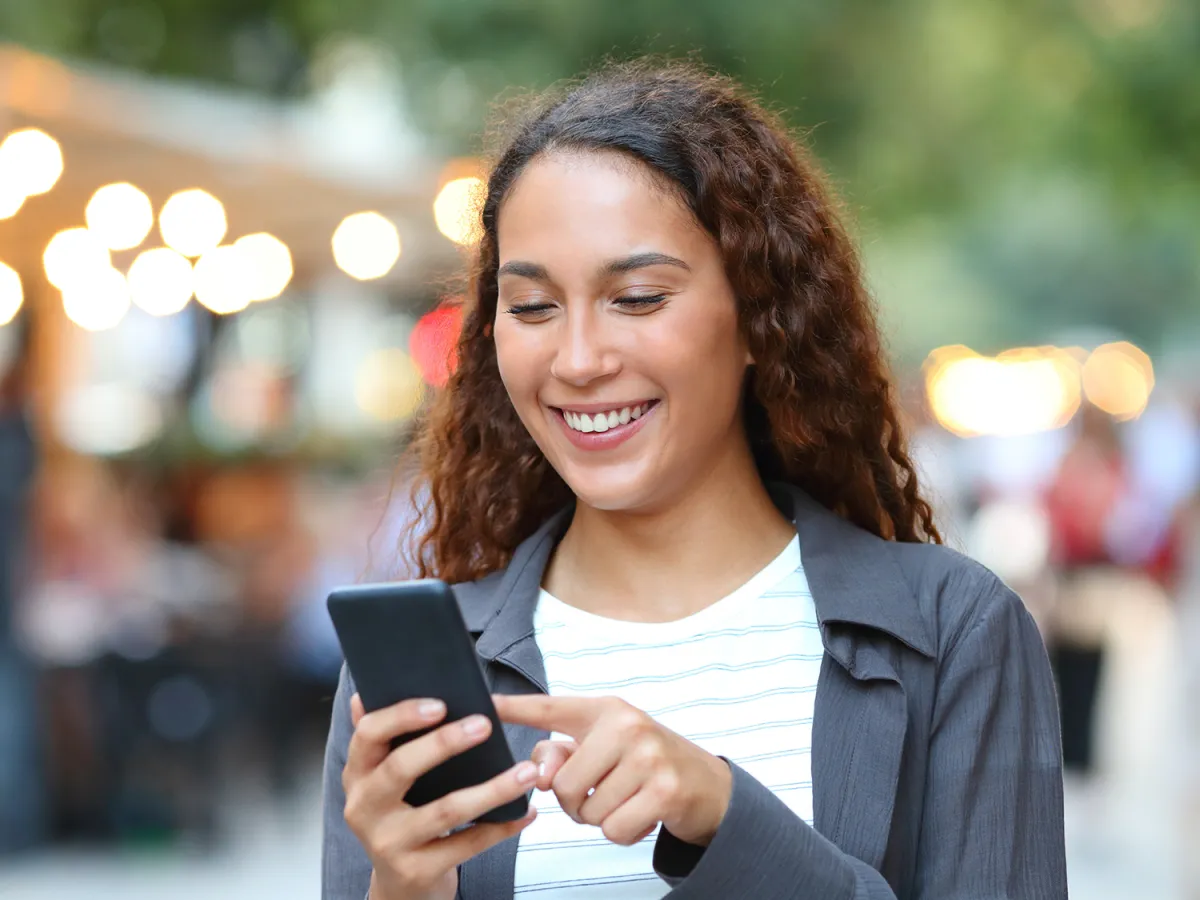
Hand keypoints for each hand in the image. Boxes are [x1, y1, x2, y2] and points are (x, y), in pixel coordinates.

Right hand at [343, 694, 537, 899]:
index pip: (367, 735)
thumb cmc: (400, 815)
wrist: (400, 885)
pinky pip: (466, 844)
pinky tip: (526, 812)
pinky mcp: (416, 871)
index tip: (440, 703)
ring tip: (525, 771)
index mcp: (358, 775)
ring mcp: (388, 843)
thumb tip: (361, 695)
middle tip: (485, 725)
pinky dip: (501, 827)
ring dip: (492, 789)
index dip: (400, 716)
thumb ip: (380, 739)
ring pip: (445, 810)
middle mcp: (364, 808)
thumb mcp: (381, 779)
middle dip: (444, 743)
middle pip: (400, 768)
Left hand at [493, 694, 731, 846]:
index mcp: (605, 709)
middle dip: (573, 801)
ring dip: (599, 818)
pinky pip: (612, 829)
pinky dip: (620, 832)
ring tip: (624, 798)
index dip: (513, 708)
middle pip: (561, 783)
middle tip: (601, 790)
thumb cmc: (644, 765)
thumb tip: (540, 778)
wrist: (708, 785)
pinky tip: (639, 814)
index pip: (549, 708)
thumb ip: (562, 755)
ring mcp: (648, 756)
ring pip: (586, 811)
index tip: (485, 704)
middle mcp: (626, 725)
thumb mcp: (605, 749)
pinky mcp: (664, 791)